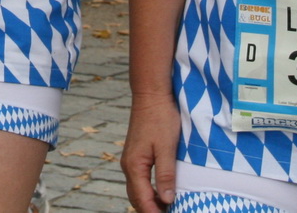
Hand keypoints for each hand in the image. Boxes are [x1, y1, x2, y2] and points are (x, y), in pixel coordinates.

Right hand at [122, 93, 180, 212]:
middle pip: (137, 198)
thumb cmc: (160, 118)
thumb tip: (167, 200)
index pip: (142, 199)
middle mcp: (129, 165)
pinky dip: (149, 191)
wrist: (151, 95)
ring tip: (167, 208)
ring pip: (137, 190)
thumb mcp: (167, 147)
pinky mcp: (136, 155)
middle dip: (150, 210)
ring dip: (150, 202)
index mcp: (134, 166)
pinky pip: (140, 180)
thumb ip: (165, 174)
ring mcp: (131, 160)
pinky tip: (162, 192)